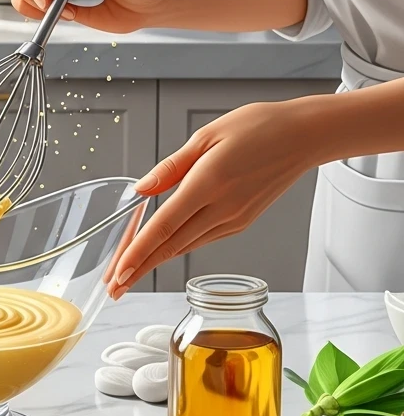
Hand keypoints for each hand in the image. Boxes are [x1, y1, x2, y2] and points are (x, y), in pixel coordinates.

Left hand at [107, 100, 316, 296]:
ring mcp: (234, 219)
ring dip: (155, 263)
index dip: (138, 253)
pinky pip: (202, 239)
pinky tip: (162, 252)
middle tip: (112, 288)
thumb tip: (141, 189)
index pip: (164, 227)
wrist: (303, 137)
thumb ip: (171, 167)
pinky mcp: (242, 222)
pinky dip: (178, 248)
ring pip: (186, 247)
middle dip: (138, 269)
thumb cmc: (258, 127)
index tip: (118, 273)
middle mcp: (222, 209)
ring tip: (128, 275)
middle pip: (171, 247)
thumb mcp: (206, 136)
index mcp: (209, 183)